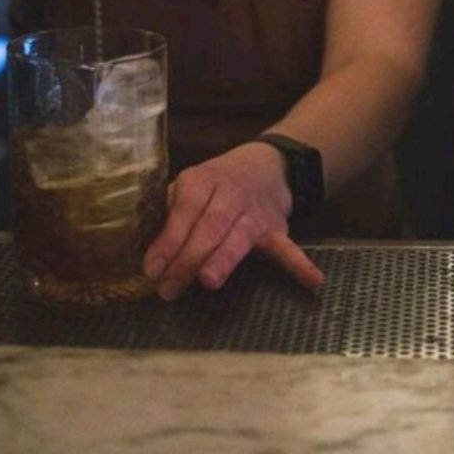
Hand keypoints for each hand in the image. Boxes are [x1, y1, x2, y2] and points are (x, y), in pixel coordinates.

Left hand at [143, 142, 324, 300]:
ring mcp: (255, 212)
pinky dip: (299, 263)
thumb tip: (141, 251)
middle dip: (188, 258)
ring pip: (239, 236)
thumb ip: (166, 213)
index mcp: (201, 181)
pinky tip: (312, 280)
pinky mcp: (276, 229)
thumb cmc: (214, 186)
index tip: (151, 269)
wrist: (265, 164)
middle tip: (168, 289)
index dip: (167, 241)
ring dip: (224, 258)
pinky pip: (287, 247)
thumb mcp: (187, 187)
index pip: (183, 211)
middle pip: (210, 226)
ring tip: (210, 280)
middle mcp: (229, 193)